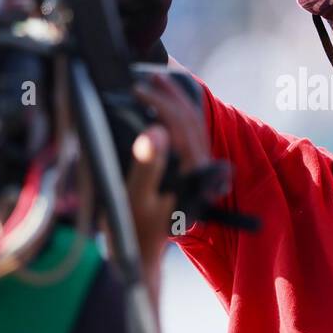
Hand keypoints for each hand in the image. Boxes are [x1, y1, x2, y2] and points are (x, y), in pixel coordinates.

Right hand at [127, 73, 216, 261]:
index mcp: (189, 171)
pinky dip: (179, 116)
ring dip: (178, 102)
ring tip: (158, 83)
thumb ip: (148, 165)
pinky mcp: (188, 174)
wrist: (141, 255)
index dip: (160, 102)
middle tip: (147, 77)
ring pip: (194, 126)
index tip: (136, 89)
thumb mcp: (136, 198)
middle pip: (191, 120)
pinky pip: (190, 136)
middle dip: (171, 95)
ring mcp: (195, 170)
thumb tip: (156, 130)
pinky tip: (164, 107)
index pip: (180, 125)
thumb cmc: (134, 229)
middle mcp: (198, 168)